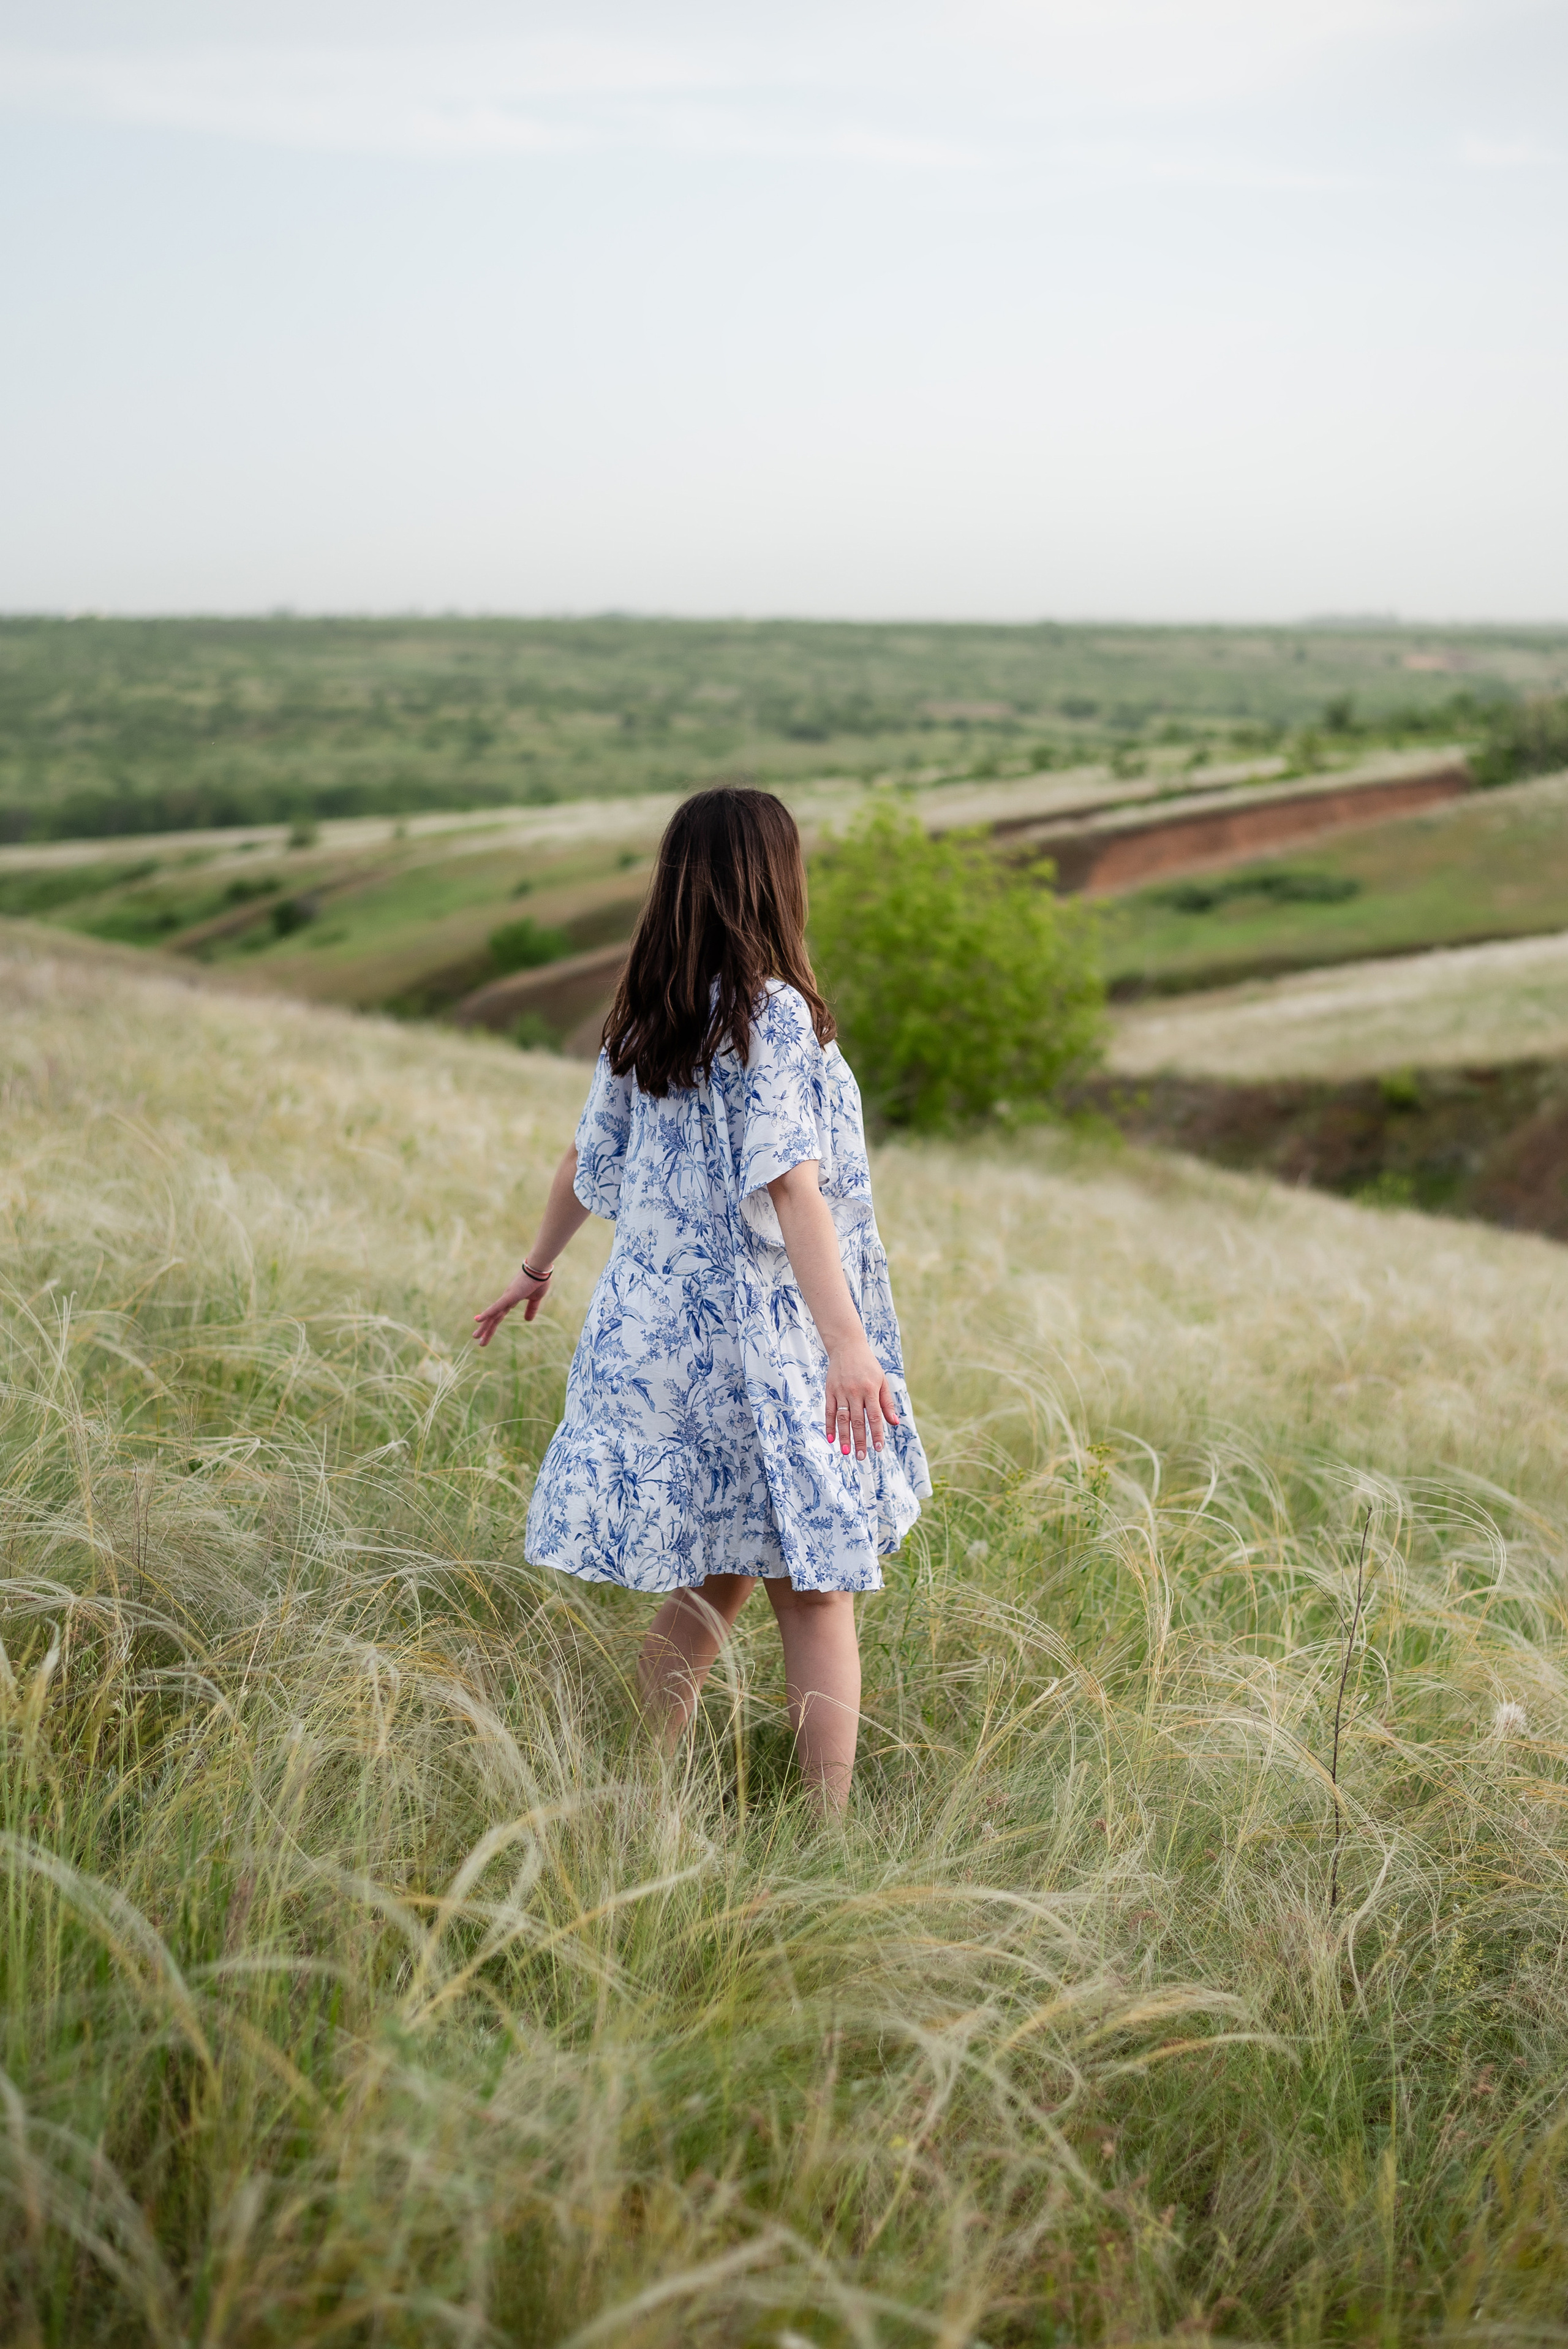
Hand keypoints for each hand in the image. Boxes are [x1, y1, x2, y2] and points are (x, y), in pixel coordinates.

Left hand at [473, 1267, 551, 1346]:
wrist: (539, 1269)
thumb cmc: (538, 1280)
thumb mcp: (535, 1299)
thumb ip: (531, 1309)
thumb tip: (527, 1320)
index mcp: (511, 1300)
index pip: (499, 1315)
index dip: (493, 1324)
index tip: (486, 1333)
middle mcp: (506, 1300)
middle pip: (494, 1317)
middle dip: (486, 1330)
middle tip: (478, 1340)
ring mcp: (506, 1298)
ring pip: (492, 1315)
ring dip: (484, 1326)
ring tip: (475, 1336)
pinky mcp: (509, 1296)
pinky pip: (496, 1307)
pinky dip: (487, 1313)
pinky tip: (477, 1320)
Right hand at [824, 1337, 899, 1461]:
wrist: (847, 1346)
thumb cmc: (868, 1366)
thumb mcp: (882, 1381)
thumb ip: (887, 1403)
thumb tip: (895, 1423)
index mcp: (870, 1389)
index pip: (875, 1416)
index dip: (877, 1433)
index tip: (879, 1448)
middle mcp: (855, 1391)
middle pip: (858, 1420)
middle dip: (859, 1440)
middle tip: (861, 1457)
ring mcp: (841, 1391)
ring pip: (842, 1418)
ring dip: (844, 1436)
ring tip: (846, 1452)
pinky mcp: (829, 1390)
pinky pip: (829, 1411)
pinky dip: (829, 1425)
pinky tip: (831, 1439)